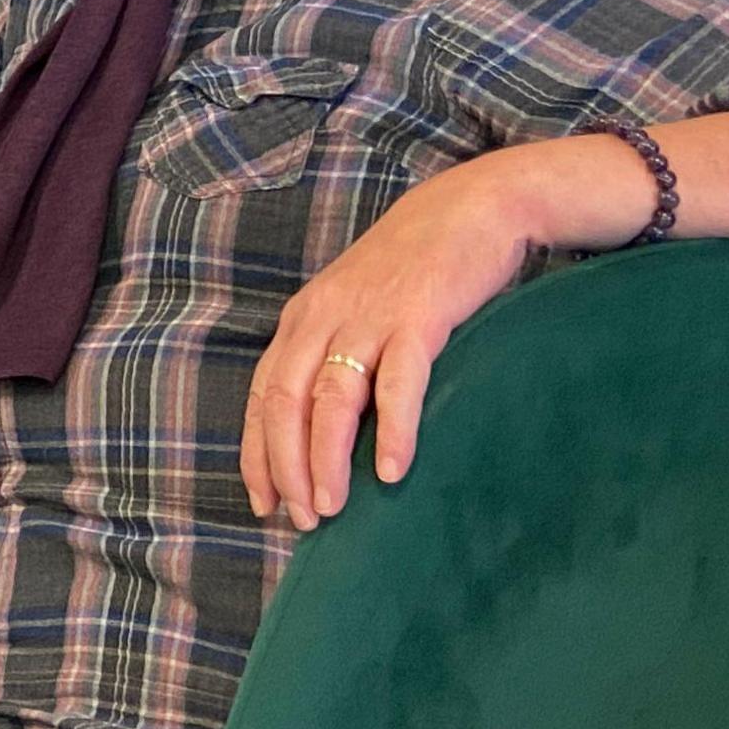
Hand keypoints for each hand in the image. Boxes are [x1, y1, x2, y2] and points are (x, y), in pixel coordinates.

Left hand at [242, 154, 539, 532]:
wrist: (470, 208)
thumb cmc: (412, 269)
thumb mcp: (355, 307)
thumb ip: (336, 355)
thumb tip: (327, 430)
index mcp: (302, 320)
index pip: (263, 397)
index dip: (258, 454)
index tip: (265, 503)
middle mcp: (323, 318)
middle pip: (286, 403)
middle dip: (287, 467)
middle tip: (303, 520)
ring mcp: (368, 316)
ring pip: (332, 398)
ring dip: (327, 459)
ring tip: (334, 508)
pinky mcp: (418, 316)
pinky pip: (398, 382)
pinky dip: (392, 429)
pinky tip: (391, 470)